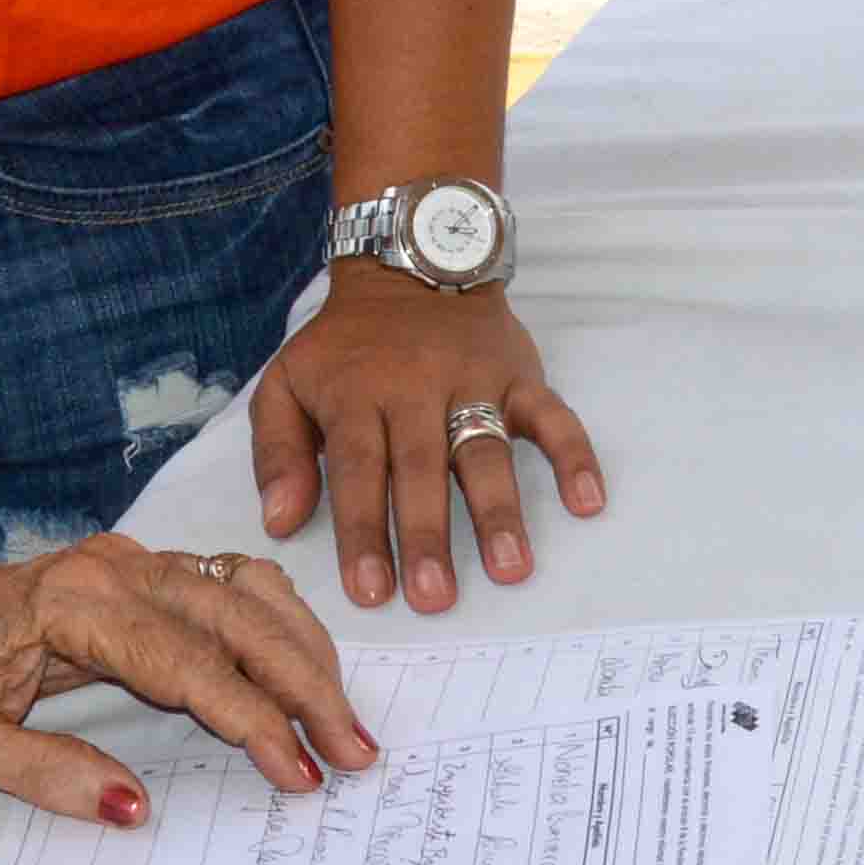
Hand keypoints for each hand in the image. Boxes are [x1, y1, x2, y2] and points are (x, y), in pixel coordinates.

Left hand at [0, 535, 381, 817]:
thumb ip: (42, 773)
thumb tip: (133, 808)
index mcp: (73, 603)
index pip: (190, 664)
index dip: (253, 720)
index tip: (298, 773)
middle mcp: (116, 568)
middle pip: (239, 618)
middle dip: (306, 686)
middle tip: (355, 752)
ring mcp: (134, 561)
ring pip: (247, 593)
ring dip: (305, 653)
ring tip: (345, 720)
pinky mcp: (144, 571)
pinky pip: (230, 587)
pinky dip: (280, 625)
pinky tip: (309, 668)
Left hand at [252, 266, 603, 614]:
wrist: (407, 266)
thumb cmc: (344, 347)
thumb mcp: (286, 383)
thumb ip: (276, 454)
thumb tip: (280, 523)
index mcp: (356, 396)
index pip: (360, 471)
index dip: (363, 531)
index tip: (370, 590)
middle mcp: (416, 390)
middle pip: (422, 469)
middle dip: (428, 534)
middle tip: (435, 597)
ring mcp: (474, 382)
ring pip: (488, 450)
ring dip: (499, 510)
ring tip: (510, 568)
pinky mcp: (519, 375)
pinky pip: (553, 415)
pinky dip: (574, 455)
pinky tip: (587, 501)